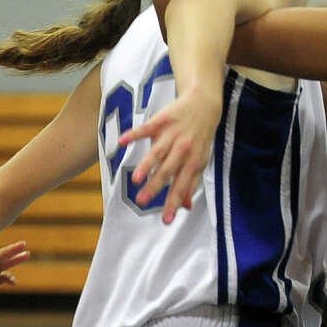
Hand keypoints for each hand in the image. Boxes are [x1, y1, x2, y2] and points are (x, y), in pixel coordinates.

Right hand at [119, 87, 221, 223]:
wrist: (204, 105)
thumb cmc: (200, 138)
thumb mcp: (200, 161)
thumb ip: (191, 183)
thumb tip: (186, 207)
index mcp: (193, 162)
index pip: (182, 186)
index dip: (174, 203)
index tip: (165, 220)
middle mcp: (183, 149)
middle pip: (168, 171)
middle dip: (155, 187)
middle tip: (142, 202)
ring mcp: (172, 134)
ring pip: (158, 152)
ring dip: (147, 165)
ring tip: (136, 179)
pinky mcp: (162, 120)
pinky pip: (147, 128)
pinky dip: (134, 134)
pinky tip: (122, 142)